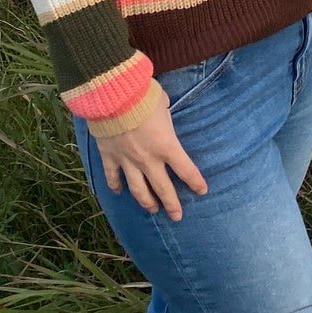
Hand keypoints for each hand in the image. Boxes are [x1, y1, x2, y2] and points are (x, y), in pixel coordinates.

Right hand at [97, 85, 207, 219]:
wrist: (113, 97)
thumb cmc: (143, 96)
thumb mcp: (162, 103)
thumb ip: (164, 113)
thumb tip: (162, 110)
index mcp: (166, 146)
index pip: (186, 170)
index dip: (195, 182)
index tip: (202, 190)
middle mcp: (148, 159)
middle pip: (163, 188)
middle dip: (172, 204)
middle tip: (177, 216)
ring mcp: (127, 161)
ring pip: (139, 190)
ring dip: (147, 202)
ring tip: (152, 209)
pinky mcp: (110, 157)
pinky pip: (112, 177)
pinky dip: (115, 186)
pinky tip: (119, 192)